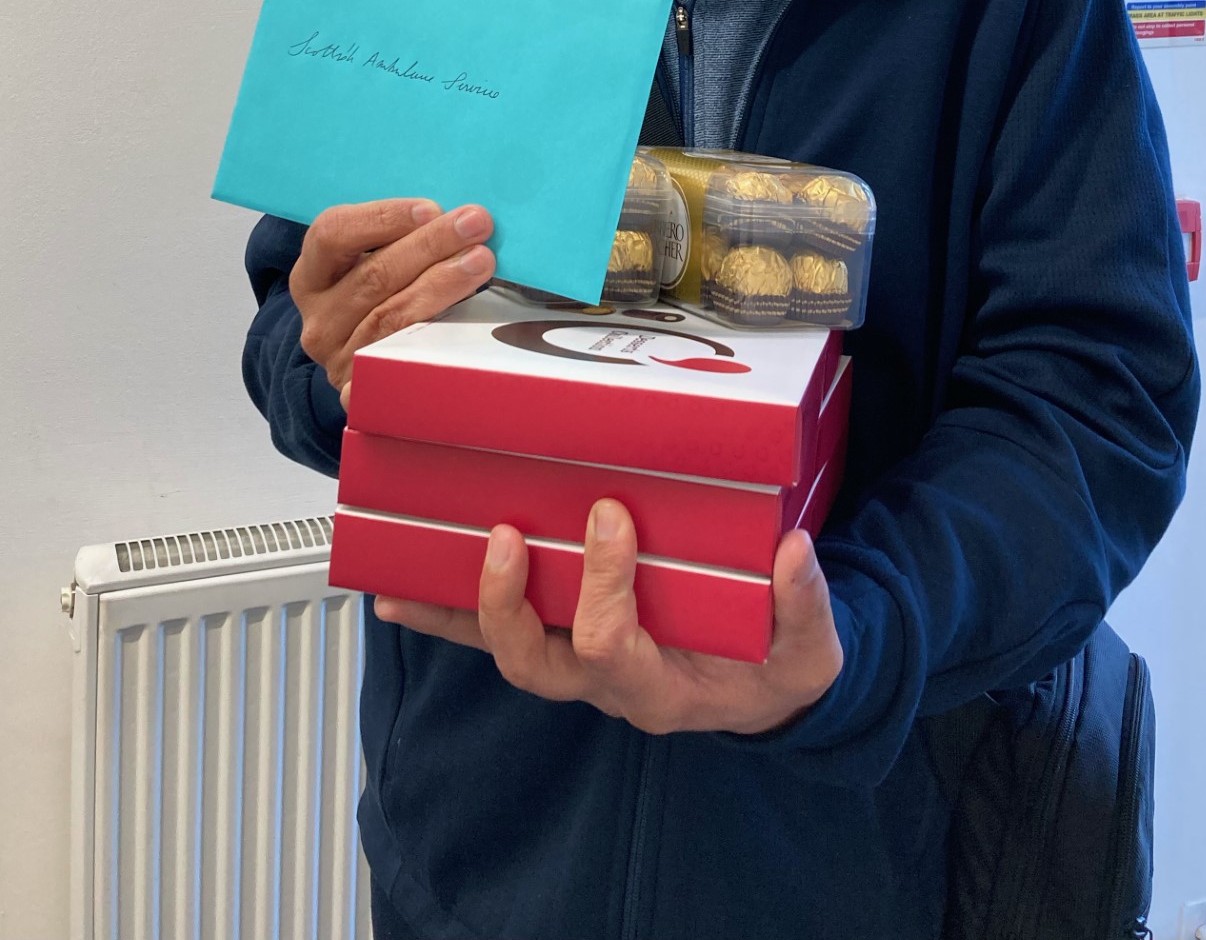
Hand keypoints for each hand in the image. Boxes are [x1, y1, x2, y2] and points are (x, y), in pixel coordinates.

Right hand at [291, 198, 493, 397]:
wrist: (366, 366)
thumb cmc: (378, 298)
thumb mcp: (371, 264)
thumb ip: (402, 238)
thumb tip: (456, 215)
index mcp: (311, 274)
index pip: (333, 234)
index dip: (383, 218)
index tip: (431, 209)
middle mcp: (318, 318)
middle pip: (373, 275)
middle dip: (431, 244)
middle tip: (476, 224)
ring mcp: (339, 358)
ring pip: (392, 316)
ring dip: (441, 283)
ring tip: (482, 260)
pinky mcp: (363, 391)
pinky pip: (402, 361)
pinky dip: (432, 339)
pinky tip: (463, 325)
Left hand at [374, 499, 843, 736]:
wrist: (763, 690)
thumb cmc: (779, 666)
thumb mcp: (811, 650)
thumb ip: (805, 608)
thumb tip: (793, 552)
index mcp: (661, 687)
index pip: (612, 644)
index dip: (602, 585)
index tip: (610, 516)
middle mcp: (606, 684)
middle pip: (534, 663)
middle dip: (509, 603)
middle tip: (507, 536)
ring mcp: (578, 666)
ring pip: (501, 651)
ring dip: (452, 613)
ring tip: (399, 578)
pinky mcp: (563, 640)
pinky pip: (496, 633)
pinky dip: (445, 613)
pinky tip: (395, 592)